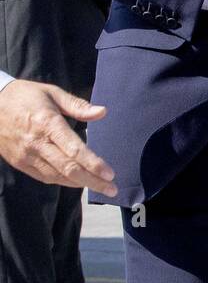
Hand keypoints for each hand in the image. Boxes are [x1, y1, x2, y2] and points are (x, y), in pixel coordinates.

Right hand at [0, 80, 117, 194]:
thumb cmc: (26, 96)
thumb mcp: (52, 93)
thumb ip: (78, 105)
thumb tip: (102, 112)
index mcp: (47, 123)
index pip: (74, 149)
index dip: (93, 164)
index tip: (110, 174)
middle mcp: (36, 142)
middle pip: (68, 168)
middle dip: (92, 181)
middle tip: (112, 189)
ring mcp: (26, 155)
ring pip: (57, 176)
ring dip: (80, 184)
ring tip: (99, 187)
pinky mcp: (19, 162)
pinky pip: (44, 177)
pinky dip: (62, 181)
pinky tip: (77, 182)